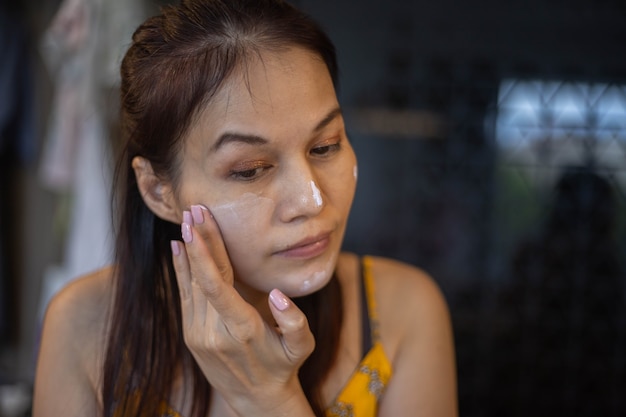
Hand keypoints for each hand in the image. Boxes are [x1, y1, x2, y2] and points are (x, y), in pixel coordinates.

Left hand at [170, 205, 315, 415]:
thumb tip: (279, 295)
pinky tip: (179, 249)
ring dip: (187, 251)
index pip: (216, 284)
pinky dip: (180, 270)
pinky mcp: (191, 334)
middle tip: (193, 209)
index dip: (205, 253)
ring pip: (188, 285)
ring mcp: (198, 334)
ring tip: (186, 220)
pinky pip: (184, 296)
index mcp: (241, 329)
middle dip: (197, 242)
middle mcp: (213, 331)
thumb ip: (295, 322)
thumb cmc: (283, 367)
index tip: (199, 225)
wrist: (256, 399)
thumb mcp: (302, 347)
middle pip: (201, 278)